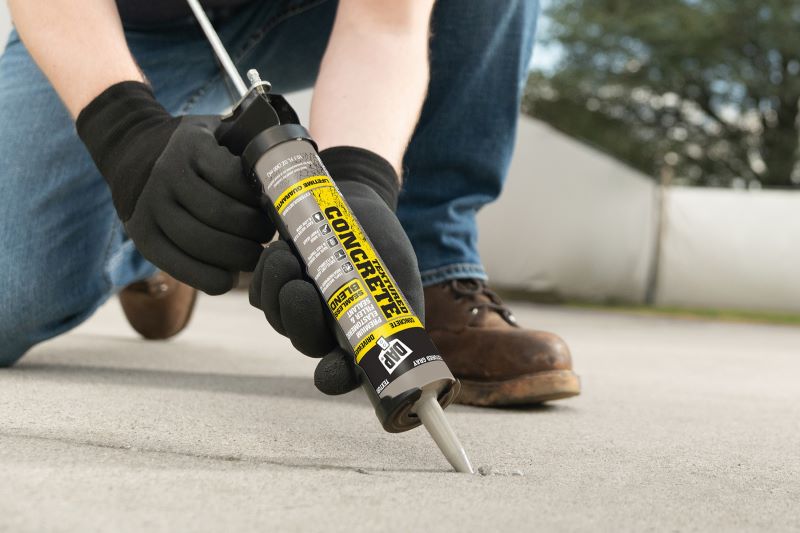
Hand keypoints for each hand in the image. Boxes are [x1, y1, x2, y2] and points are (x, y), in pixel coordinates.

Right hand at [77, 82, 272, 293]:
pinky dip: (211, 277)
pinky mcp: (143, 238)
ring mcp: (150, 208)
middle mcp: (166, 176)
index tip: (273, 206)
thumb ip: (247, 144)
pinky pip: (181, 266)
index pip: (234, 180)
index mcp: (190, 146)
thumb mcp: (217, 131)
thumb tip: (288, 169)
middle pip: (221, 215)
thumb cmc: (193, 148)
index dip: (259, 199)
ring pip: (203, 243)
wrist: (133, 154)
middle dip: (254, 231)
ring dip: (237, 256)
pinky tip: (229, 276)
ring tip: (254, 255)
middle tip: (269, 235)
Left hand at [249, 147, 423, 394]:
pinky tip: (278, 251)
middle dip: (296, 316)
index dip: (334, 377)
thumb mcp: (401, 276)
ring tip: (285, 254)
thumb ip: (402, 310)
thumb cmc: (383, 245)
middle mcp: (326, 332)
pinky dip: (263, 275)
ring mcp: (298, 311)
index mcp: (359, 338)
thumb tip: (408, 343)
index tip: (326, 373)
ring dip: (275, 288)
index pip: (344, 373)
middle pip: (304, 341)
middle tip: (299, 285)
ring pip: (276, 315)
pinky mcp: (274, 288)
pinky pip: (258, 294)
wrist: (356, 206)